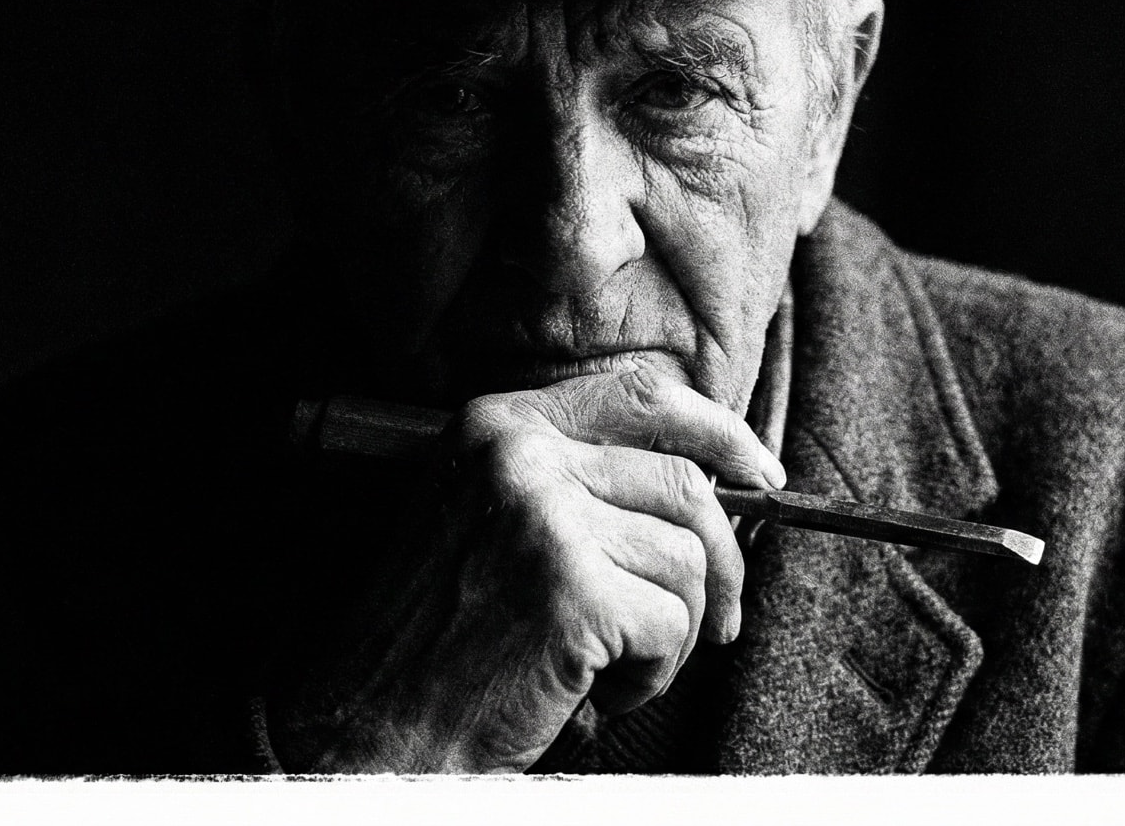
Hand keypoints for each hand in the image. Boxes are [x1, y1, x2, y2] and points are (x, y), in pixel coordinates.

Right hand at [263, 367, 786, 772]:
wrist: (361, 728)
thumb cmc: (438, 641)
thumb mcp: (493, 524)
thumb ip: (582, 485)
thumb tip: (717, 483)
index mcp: (497, 424)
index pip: (642, 396)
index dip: (719, 433)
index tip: (762, 476)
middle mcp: (519, 455)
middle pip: (684, 485)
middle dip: (721, 564)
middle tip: (716, 625)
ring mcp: (542, 517)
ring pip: (686, 562)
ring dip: (670, 636)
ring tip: (607, 670)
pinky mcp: (568, 589)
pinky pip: (671, 625)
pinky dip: (649, 677)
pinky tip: (591, 692)